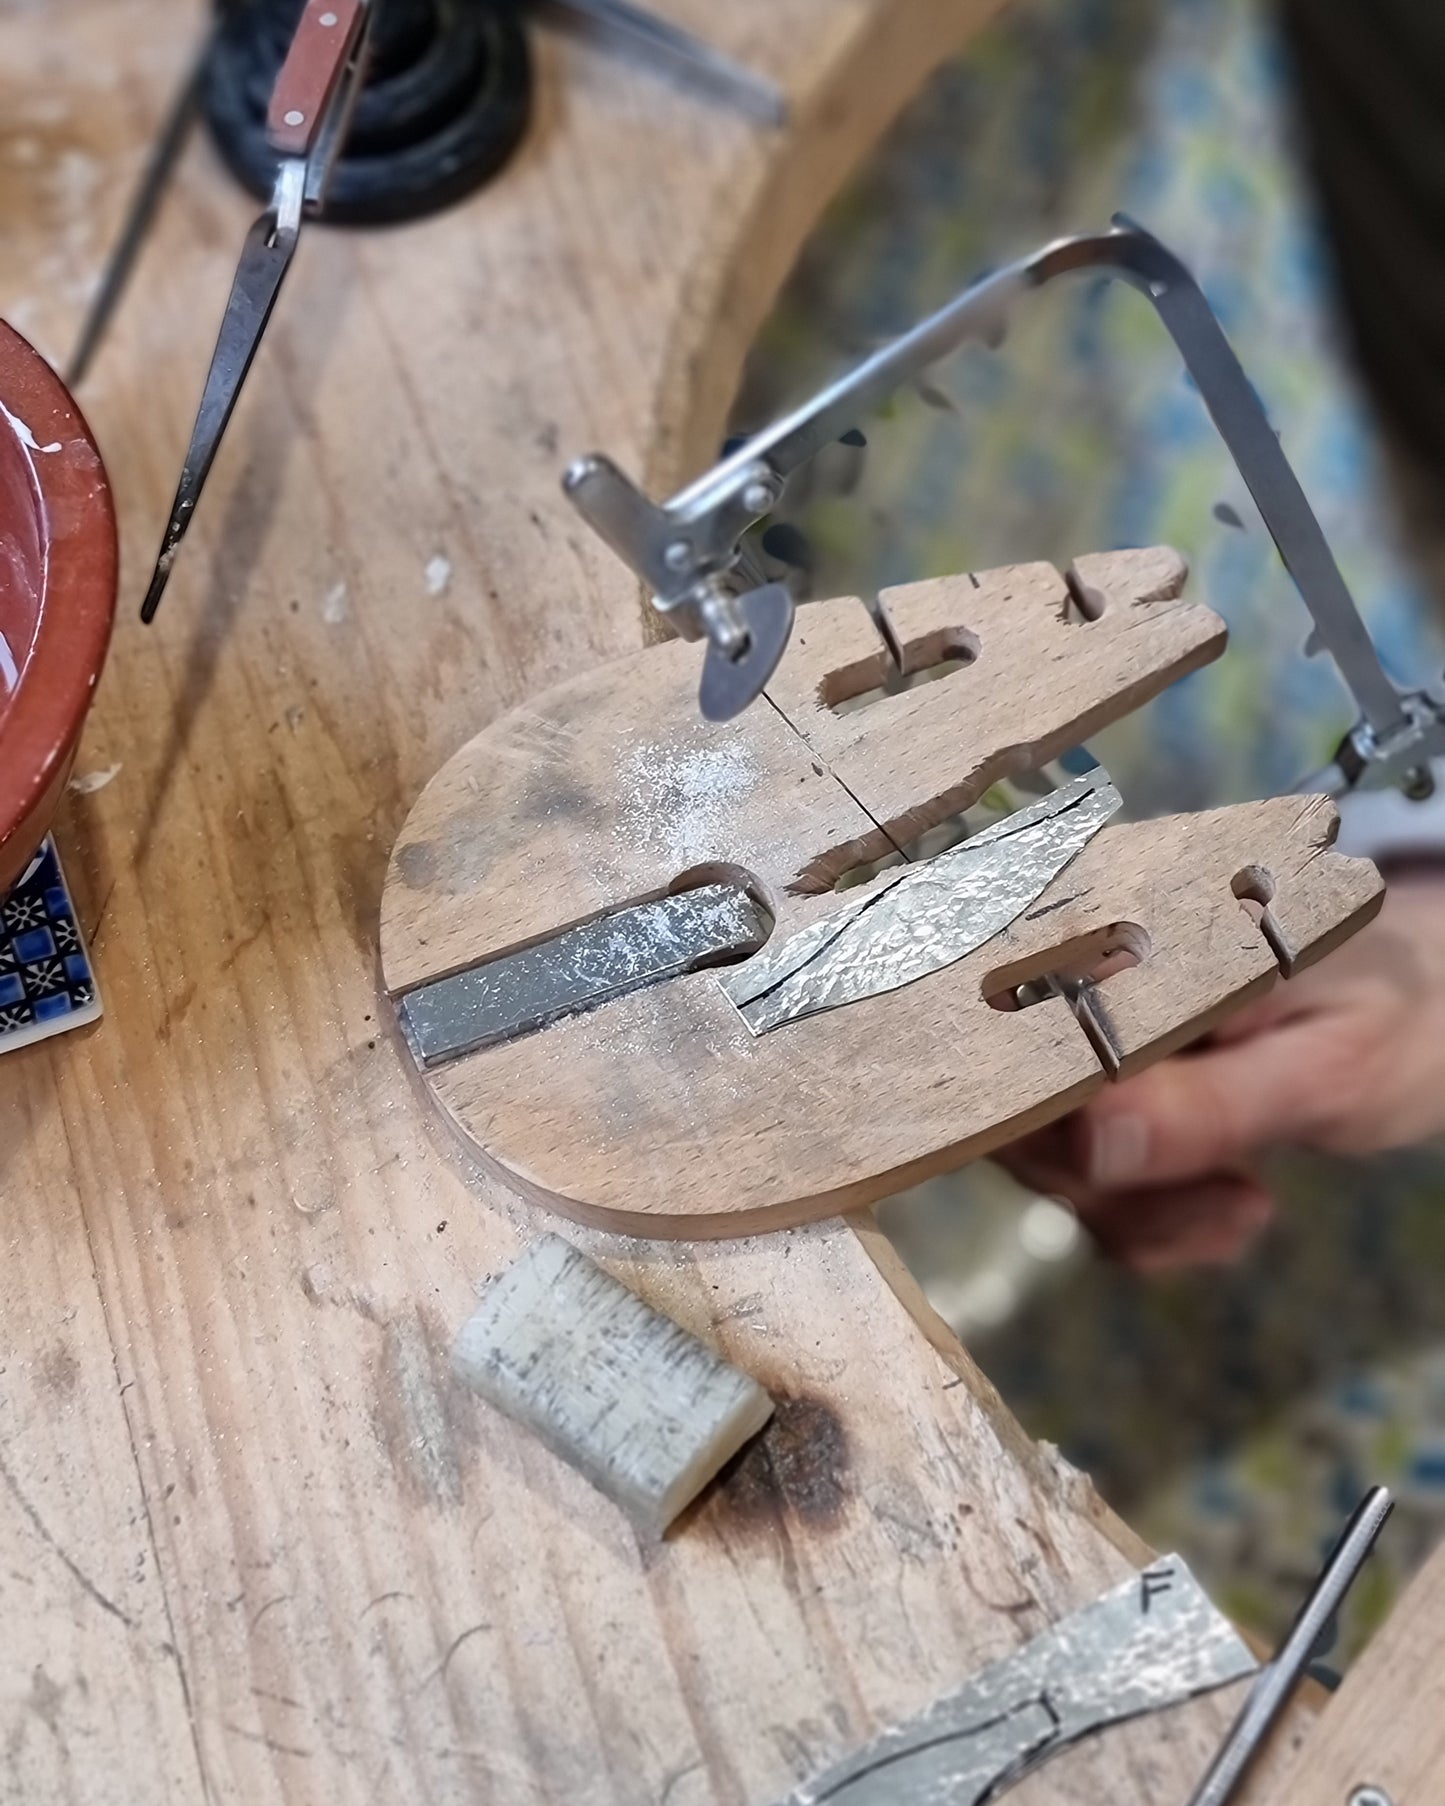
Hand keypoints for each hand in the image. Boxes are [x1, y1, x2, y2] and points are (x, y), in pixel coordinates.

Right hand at [995, 873, 1444, 1270]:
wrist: (1434, 1007)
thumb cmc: (1399, 1014)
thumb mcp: (1325, 1067)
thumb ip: (1208, 1104)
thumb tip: (1086, 1142)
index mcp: (1124, 922)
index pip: (1011, 1028)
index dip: (1044, 1117)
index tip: (1127, 1176)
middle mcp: (1077, 966)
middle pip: (1010, 1100)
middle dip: (1111, 1183)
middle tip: (1232, 1194)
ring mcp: (1078, 1031)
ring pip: (1042, 1151)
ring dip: (1140, 1208)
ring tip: (1245, 1199)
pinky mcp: (1095, 1088)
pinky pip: (1082, 1178)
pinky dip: (1149, 1218)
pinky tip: (1230, 1200)